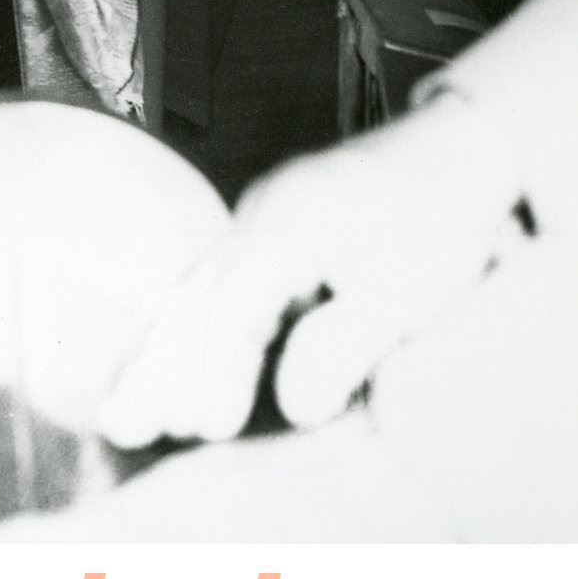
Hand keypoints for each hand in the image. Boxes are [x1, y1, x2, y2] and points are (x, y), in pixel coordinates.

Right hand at [92, 93, 527, 449]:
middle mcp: (256, 218)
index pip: (230, 311)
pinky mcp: (267, 226)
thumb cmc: (437, 224)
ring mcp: (256, 217)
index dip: (215, 372)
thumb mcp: (405, 292)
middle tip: (121, 426)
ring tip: (129, 414)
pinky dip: (190, 325)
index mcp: (285, 231)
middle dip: (157, 366)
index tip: (208, 427)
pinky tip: (173, 362)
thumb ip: (344, 347)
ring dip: (166, 351)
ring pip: (196, 290)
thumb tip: (293, 409)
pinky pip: (213, 280)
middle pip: (192, 300)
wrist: (455, 151)